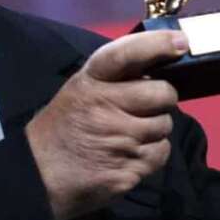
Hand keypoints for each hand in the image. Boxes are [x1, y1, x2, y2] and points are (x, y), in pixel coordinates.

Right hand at [26, 30, 186, 219]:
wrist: (39, 177)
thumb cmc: (63, 128)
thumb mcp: (78, 91)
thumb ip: (113, 79)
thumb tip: (157, 68)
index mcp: (90, 83)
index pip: (126, 54)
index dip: (156, 45)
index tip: (181, 42)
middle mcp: (105, 108)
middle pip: (163, 94)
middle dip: (162, 99)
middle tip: (146, 105)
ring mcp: (120, 141)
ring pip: (165, 126)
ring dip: (155, 129)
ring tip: (129, 134)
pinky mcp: (129, 170)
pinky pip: (160, 154)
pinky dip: (151, 154)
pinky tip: (129, 155)